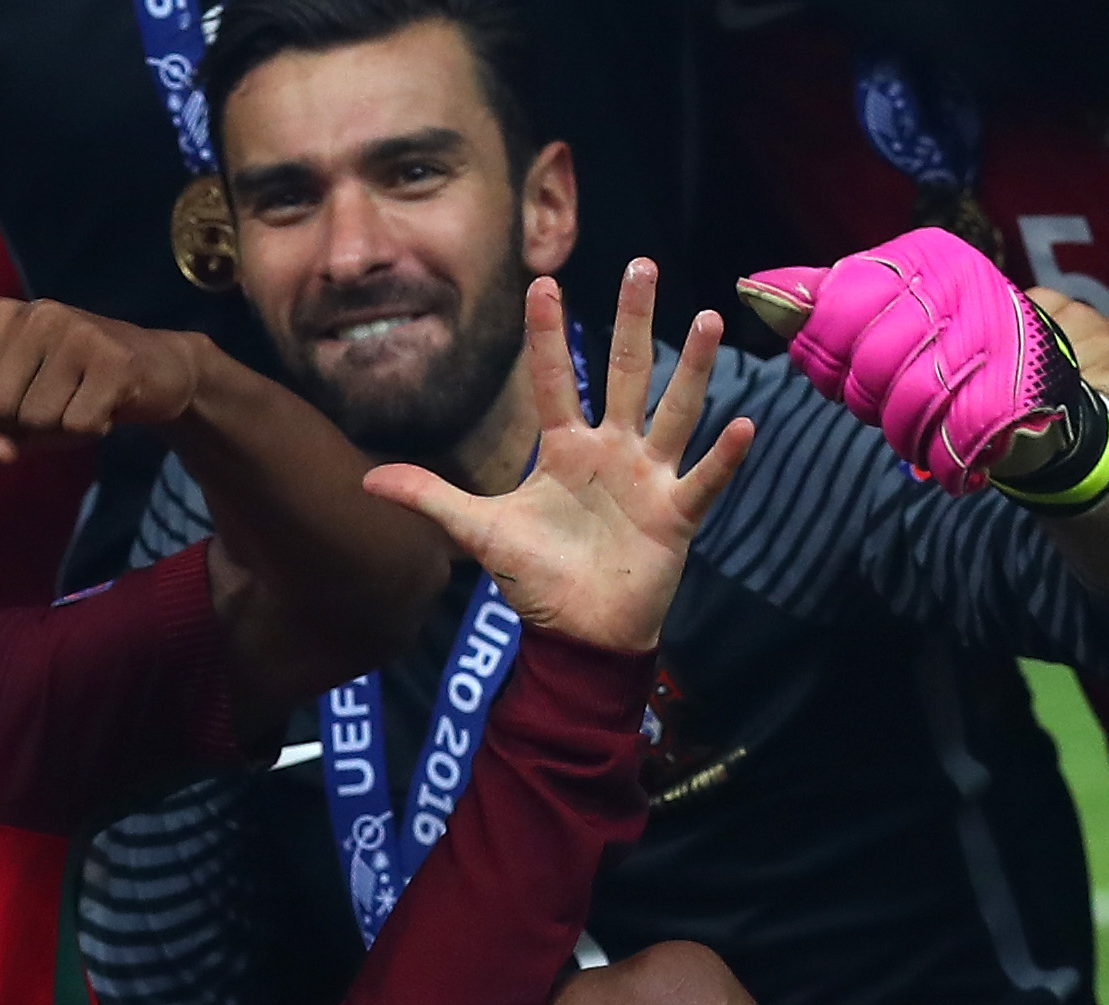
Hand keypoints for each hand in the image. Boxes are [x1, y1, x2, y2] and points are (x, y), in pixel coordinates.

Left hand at [0, 298, 216, 465]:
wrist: (159, 368)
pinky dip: (89, 432)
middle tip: (55, 405)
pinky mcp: (112, 358)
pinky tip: (108, 407)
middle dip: (19, 427)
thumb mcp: (26, 410)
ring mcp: (75, 331)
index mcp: (1, 320)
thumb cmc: (75, 388)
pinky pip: (75, 427)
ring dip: (57, 434)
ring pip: (34, 422)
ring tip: (82, 404)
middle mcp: (34, 315)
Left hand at [356, 261, 753, 654]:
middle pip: (624, 374)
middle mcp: (612, 451)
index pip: (554, 381)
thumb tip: (367, 481)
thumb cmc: (538, 578)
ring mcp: (648, 478)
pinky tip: (741, 424)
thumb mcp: (480, 533)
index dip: (547, 335)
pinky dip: (723, 456)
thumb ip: (431, 500)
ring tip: (707, 317)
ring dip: (692, 369)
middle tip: (641, 265)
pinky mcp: (676, 515)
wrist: (579, 634)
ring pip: (674, 412)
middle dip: (633, 322)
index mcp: (566, 449)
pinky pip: (704, 480)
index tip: (543, 281)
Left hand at [740, 227, 1100, 492]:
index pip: (835, 312)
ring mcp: (995, 336)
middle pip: (869, 364)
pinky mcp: (1016, 391)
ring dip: (902, 430)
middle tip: (890, 402)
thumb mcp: (891, 307)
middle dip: (868, 399)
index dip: (826, 359)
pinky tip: (946, 453)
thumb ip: (826, 299)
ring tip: (920, 425)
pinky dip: (939, 457)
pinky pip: (946, 440)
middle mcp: (963, 283)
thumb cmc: (947, 345)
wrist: (1037, 390)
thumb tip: (753, 288)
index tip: (844, 374)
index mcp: (924, 257)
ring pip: (905, 404)